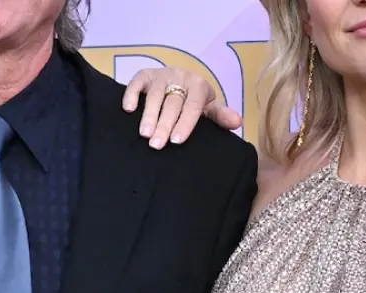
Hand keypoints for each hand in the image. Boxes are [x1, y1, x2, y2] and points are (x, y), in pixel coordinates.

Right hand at [122, 67, 241, 149]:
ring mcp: (161, 75)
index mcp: (199, 85)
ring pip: (155, 94)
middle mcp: (180, 77)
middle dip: (164, 124)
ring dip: (149, 114)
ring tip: (144, 134)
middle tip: (157, 144)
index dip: (185, 123)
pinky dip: (131, 94)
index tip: (177, 141)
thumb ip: (220, 116)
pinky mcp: (144, 75)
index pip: (193, 105)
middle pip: (173, 102)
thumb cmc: (193, 100)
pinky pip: (136, 82)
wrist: (179, 79)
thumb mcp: (208, 107)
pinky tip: (128, 109)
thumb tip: (237, 122)